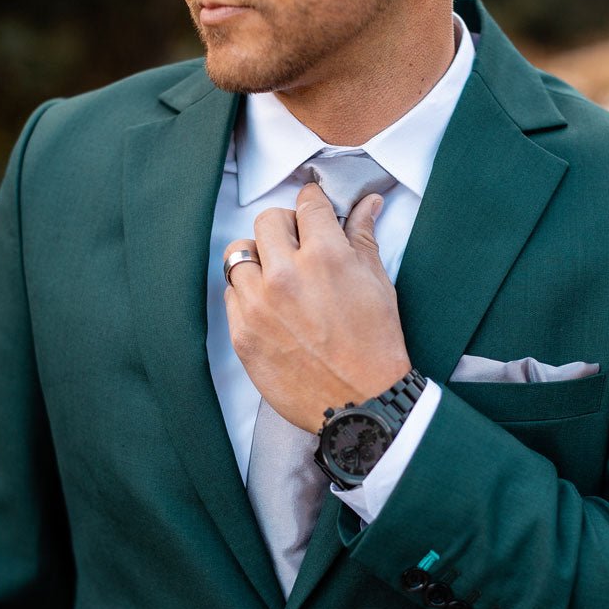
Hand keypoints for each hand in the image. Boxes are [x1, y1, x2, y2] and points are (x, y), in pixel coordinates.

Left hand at [223, 184, 411, 431]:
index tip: (313, 211)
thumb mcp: (377, 284)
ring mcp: (258, 305)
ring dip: (259, 259)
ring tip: (278, 276)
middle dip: (285, 227)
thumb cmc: (375, 346)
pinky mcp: (242, 334)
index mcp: (325, 257)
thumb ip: (363, 237)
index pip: (307, 205)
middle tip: (298, 245)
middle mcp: (285, 275)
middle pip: (267, 221)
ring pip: (239, 254)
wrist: (360, 404)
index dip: (314, 204)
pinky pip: (230, 294)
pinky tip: (269, 306)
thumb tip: (366, 204)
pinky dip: (246, 293)